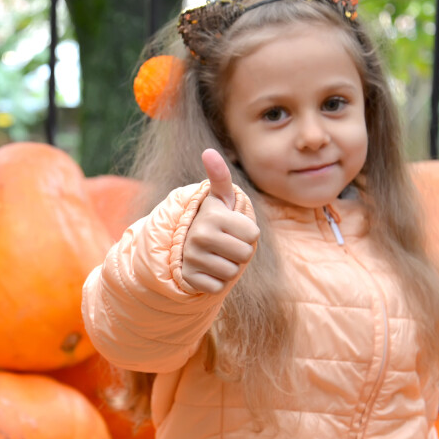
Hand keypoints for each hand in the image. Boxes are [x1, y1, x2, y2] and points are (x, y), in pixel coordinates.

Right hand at [180, 149, 259, 294]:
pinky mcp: (190, 279)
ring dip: (228, 267)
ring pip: (232, 272)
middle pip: (245, 255)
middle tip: (225, 244)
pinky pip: (218, 287)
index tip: (231, 229)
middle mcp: (199, 236)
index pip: (253, 235)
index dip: (247, 234)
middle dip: (240, 252)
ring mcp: (193, 258)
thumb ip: (220, 176)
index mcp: (212, 216)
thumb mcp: (219, 199)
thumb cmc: (212, 221)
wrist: (184, 246)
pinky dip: (216, 281)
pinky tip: (207, 270)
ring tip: (216, 256)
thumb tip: (208, 151)